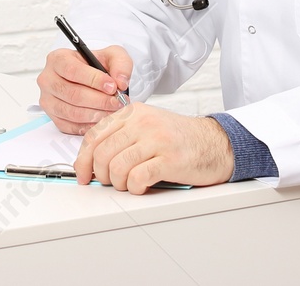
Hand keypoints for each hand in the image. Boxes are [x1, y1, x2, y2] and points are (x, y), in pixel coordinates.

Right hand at [36, 45, 132, 134]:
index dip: (94, 80)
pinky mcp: (52, 117)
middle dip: (99, 101)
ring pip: (71, 112)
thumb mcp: (113, 56)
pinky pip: (69, 126)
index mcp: (58, 59)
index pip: (72, 70)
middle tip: (117, 103)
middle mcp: (48, 79)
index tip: (112, 87)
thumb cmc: (97, 65)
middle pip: (73, 94)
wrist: (92, 78)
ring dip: (95, 115)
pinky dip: (88, 126)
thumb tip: (120, 82)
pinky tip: (102, 121)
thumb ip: (120, 64)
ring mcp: (48, 100)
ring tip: (112, 112)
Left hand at [73, 102, 233, 193]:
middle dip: (100, 174)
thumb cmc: (180, 139)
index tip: (83, 174)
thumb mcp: (147, 126)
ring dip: (118, 183)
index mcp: (134, 113)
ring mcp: (157, 140)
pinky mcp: (170, 159)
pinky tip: (142, 186)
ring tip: (128, 184)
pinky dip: (135, 187)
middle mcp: (143, 122)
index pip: (95, 135)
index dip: (83, 159)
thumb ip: (122, 135)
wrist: (216, 143)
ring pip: (117, 166)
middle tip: (109, 182)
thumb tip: (92, 159)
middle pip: (102, 153)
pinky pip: (137, 177)